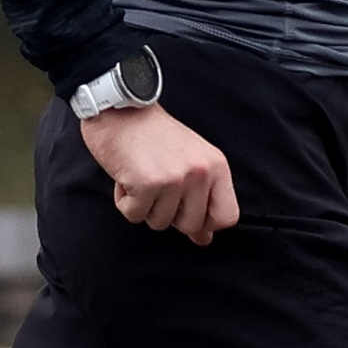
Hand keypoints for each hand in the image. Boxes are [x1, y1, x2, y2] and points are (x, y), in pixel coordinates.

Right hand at [77, 101, 239, 245]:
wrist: (120, 109)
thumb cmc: (152, 134)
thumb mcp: (188, 160)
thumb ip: (200, 198)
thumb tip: (204, 238)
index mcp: (216, 166)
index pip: (227, 216)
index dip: (206, 223)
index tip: (187, 213)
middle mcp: (200, 172)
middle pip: (190, 225)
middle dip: (169, 213)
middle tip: (157, 187)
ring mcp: (175, 178)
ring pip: (159, 223)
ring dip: (144, 205)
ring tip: (141, 176)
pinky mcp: (147, 184)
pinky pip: (135, 215)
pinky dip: (125, 201)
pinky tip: (127, 176)